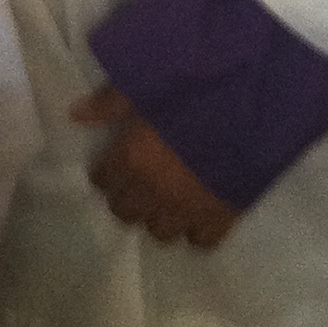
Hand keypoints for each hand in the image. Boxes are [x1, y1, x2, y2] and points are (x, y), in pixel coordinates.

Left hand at [69, 86, 239, 249]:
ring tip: (166, 199)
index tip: (112, 165)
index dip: (105, 172)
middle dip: (128, 197)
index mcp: (133, 157)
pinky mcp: (221, 217)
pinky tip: (197, 213)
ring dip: (158, 216)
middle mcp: (155, 190)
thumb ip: (110, 103)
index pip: (103, 181)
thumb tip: (74, 114)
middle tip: (137, 181)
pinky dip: (195, 231)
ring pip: (159, 232)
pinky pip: (200, 241)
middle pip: (125, 212)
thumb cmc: (195, 86)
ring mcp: (188, 209)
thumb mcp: (146, 84)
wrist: (253, 101)